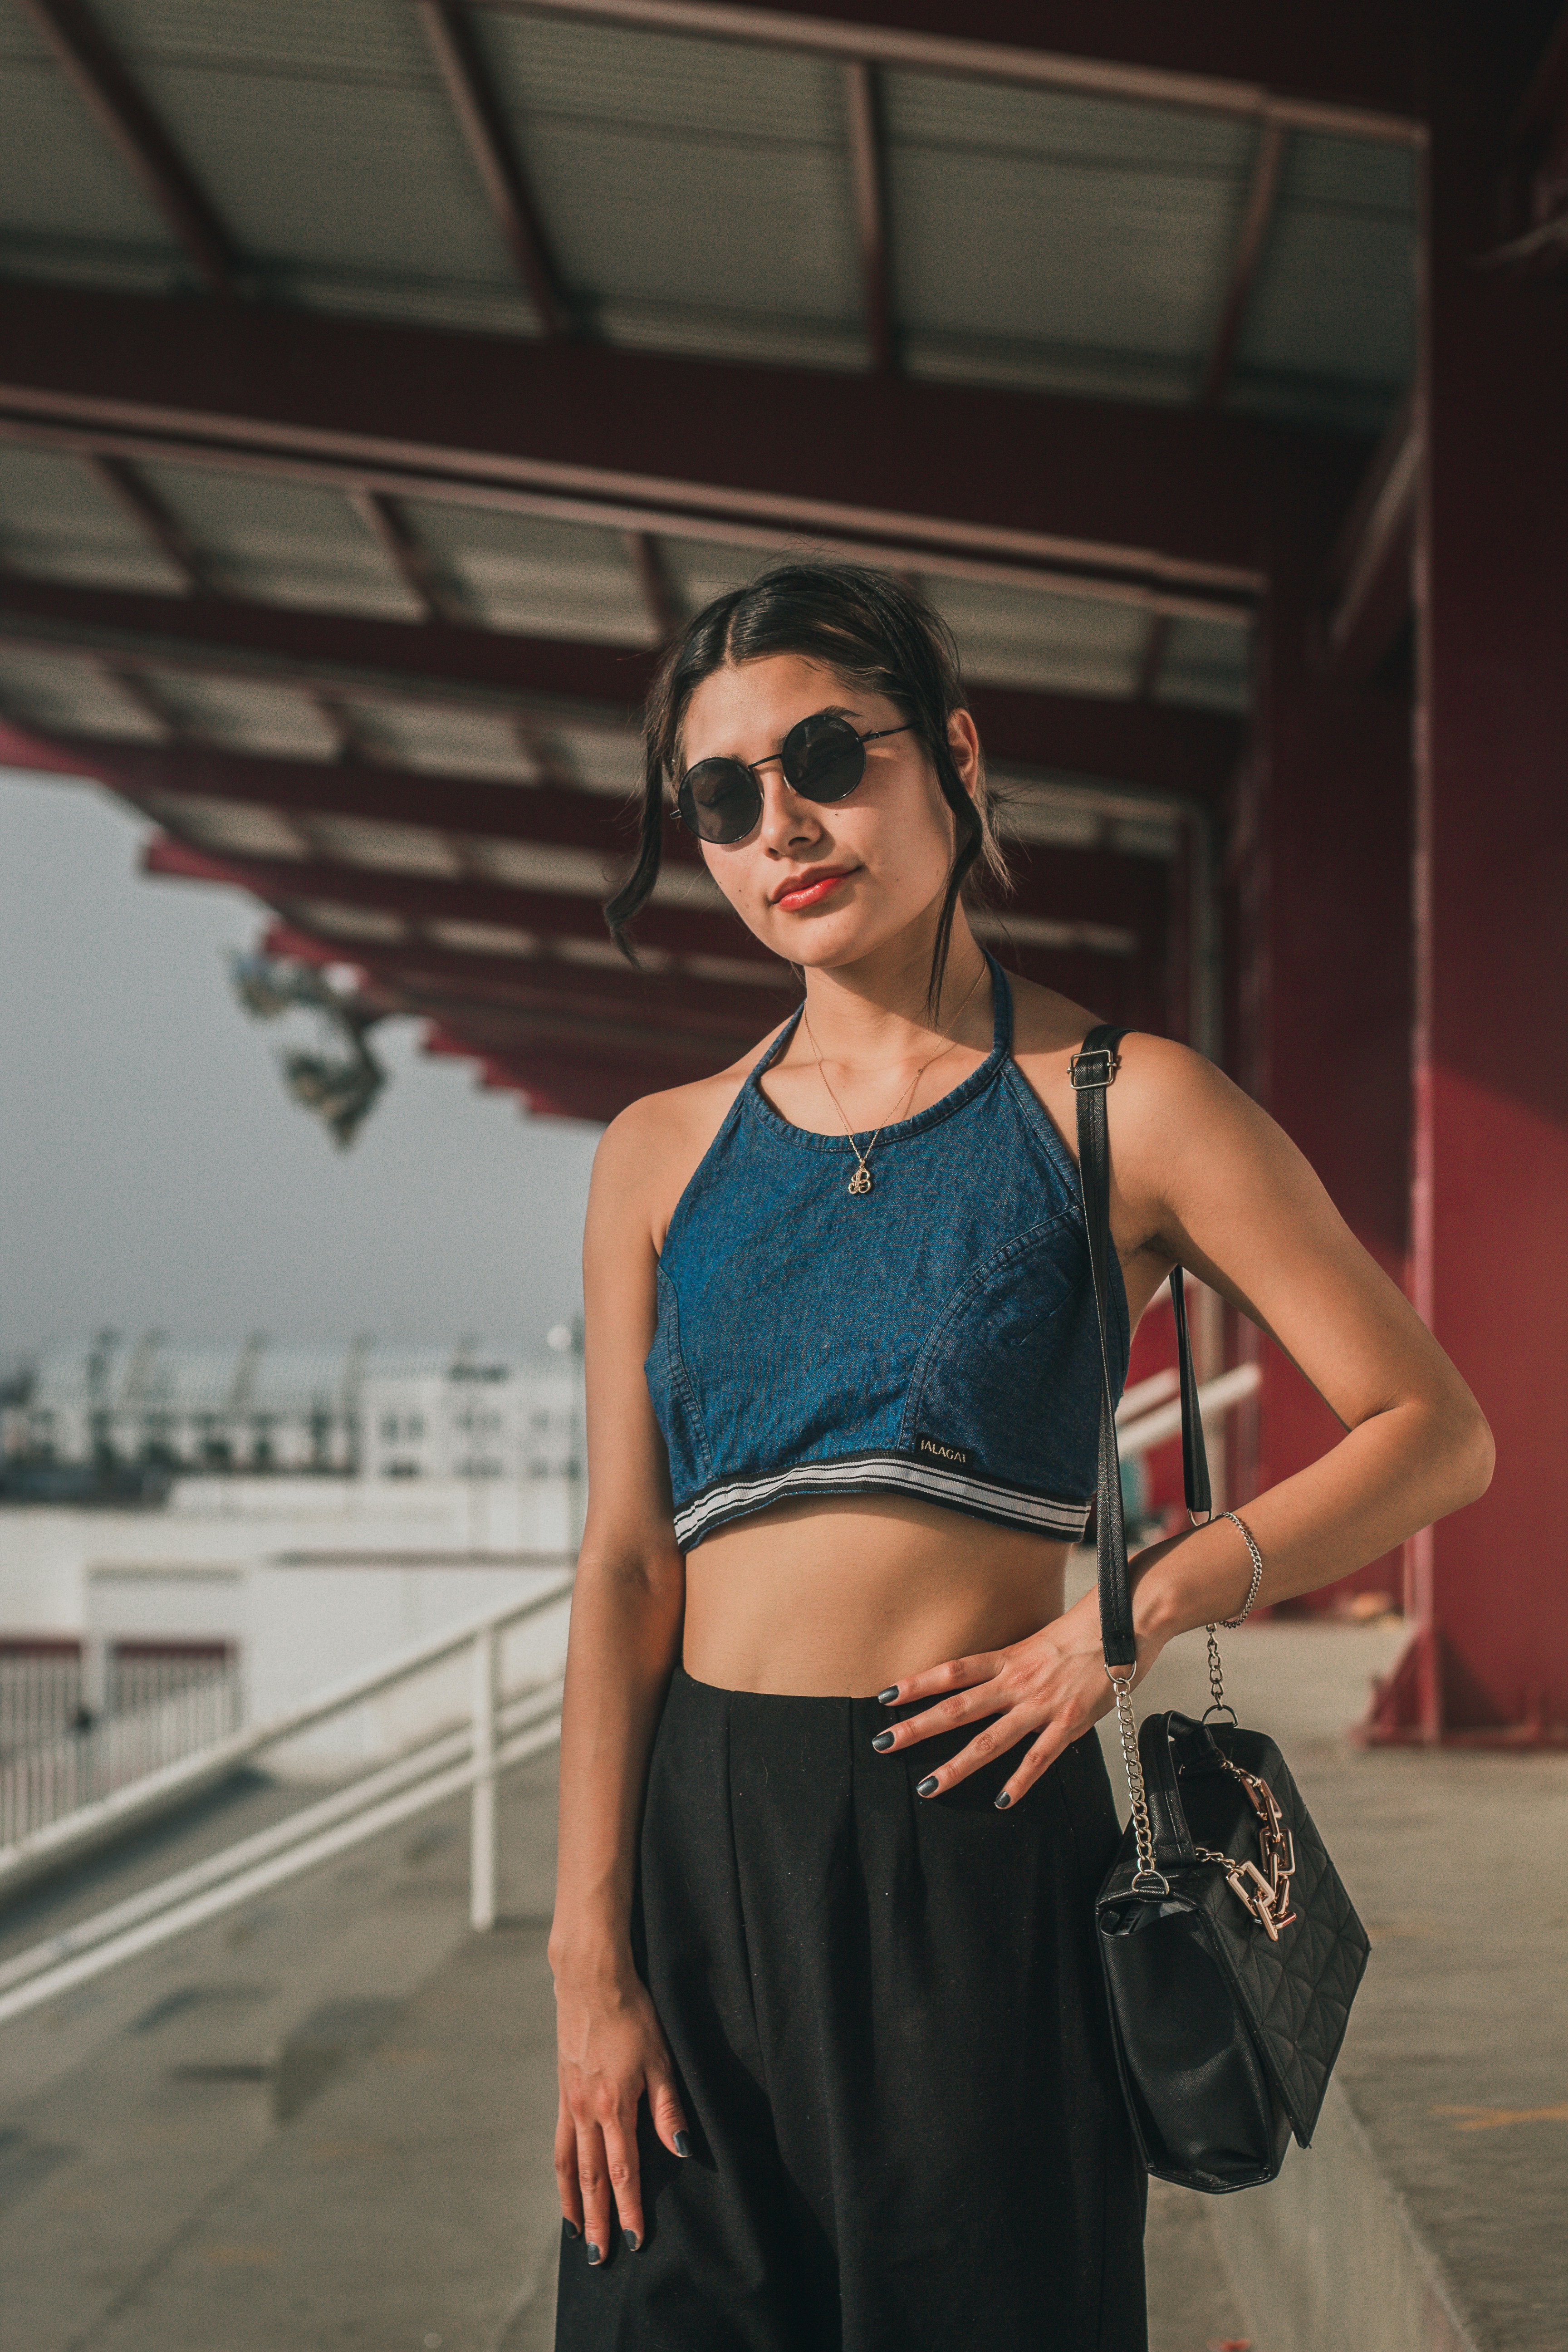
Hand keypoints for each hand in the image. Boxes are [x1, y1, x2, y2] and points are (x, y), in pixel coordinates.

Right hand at [553, 1957, 688, 2264]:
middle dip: (598, 2221)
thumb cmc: (632, 2014)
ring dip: (573, 2203)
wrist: (590, 1980)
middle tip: (599, 2258)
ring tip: (578, 2234)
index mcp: (614, 2106)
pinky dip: (562, 2171)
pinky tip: (567, 2183)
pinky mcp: (563, 2091)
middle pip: (591, 2179)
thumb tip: (680, 2149)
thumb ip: (667, 2107)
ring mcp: (570, 2102)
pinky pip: (561, 2141)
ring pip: (569, 2165)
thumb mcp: (660, 2058)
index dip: (629, 2209)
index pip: (623, 2172)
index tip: (633, 2241)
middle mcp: (587, 2111)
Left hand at [872, 1588, 1164, 1808]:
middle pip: (957, 1707)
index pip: (952, 1671)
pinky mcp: (1069, 1723)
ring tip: (927, 1788)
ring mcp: (1041, 1704)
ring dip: (956, 1766)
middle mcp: (1016, 1681)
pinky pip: (1039, 1757)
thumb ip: (1021, 1667)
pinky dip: (1020, 1780)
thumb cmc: (1088, 1629)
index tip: (884, 1695)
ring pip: (989, 1740)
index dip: (917, 1683)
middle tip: (882, 1743)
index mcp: (1008, 1658)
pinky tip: (1001, 1801)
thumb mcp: (1042, 1642)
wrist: (1127, 1619)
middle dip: (917, 1728)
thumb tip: (1005, 1686)